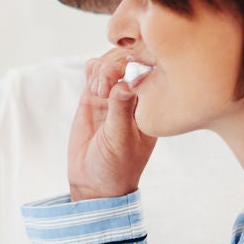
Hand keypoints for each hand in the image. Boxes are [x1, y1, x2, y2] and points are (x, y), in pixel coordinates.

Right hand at [68, 46, 156, 199]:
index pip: (149, 71)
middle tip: (105, 87)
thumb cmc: (116, 167)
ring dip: (102, 69)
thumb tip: (125, 82)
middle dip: (115, 65)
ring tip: (98, 91)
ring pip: (109, 62)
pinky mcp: (93, 98)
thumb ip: (121, 110)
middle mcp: (134, 96)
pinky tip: (92, 88)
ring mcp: (113, 95)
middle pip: (127, 60)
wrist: (94, 183)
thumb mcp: (121, 140)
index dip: (137, 63)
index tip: (124, 75)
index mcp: (151, 106)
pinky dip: (91, 71)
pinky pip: (94, 72)